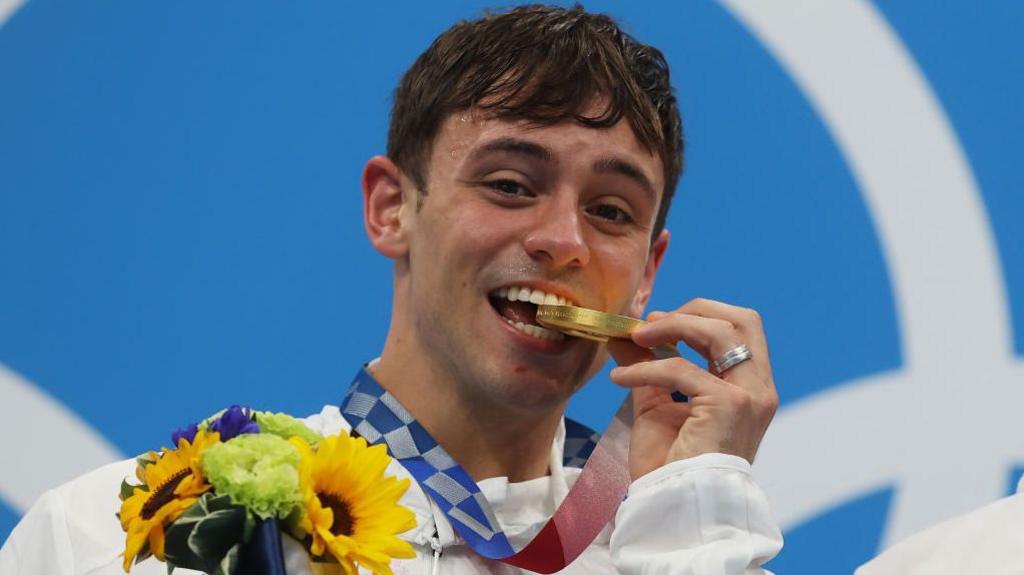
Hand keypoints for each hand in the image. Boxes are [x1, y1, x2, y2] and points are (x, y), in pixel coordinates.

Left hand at [608, 298, 777, 480]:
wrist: (673, 505)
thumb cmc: (670, 465)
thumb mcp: (656, 404)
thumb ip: (647, 366)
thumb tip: (623, 334)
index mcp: (750, 388)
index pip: (740, 330)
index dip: (699, 315)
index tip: (657, 324)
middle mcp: (759, 390)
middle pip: (741, 320)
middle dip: (693, 310)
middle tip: (651, 322)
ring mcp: (749, 397)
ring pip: (718, 331)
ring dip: (670, 326)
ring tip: (634, 338)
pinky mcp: (729, 405)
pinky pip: (681, 368)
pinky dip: (645, 368)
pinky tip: (620, 379)